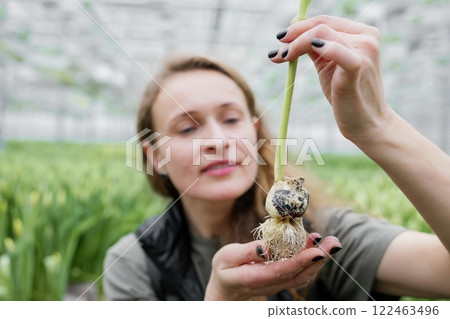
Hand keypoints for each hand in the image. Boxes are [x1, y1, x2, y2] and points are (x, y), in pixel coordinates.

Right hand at [204, 233, 340, 299]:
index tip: (318, 251)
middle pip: (300, 274)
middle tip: (334, 243)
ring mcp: (279, 284)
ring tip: (331, 242)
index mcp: (256, 278)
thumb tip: (266, 246)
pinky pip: (300, 271)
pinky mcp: (283, 279)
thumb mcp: (227, 257)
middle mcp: (272, 284)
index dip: (301, 261)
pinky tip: (315, 244)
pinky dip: (311, 259)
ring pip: (304, 274)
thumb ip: (247, 252)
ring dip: (320, 259)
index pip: (283, 271)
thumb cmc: (224, 270)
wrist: (225, 289)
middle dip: (320, 259)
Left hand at [269, 15, 395, 144]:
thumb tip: (292, 28)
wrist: (366, 123)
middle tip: (277, 48)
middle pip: (321, 25)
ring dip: (295, 44)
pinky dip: (315, 47)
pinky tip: (300, 52)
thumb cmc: (346, 95)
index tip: (281, 37)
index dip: (300, 26)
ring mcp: (365, 50)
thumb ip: (314, 47)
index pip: (325, 21)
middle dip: (294, 35)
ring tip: (281, 57)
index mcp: (363, 34)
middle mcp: (367, 37)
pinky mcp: (358, 66)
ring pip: (320, 34)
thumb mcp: (328, 66)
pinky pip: (333, 50)